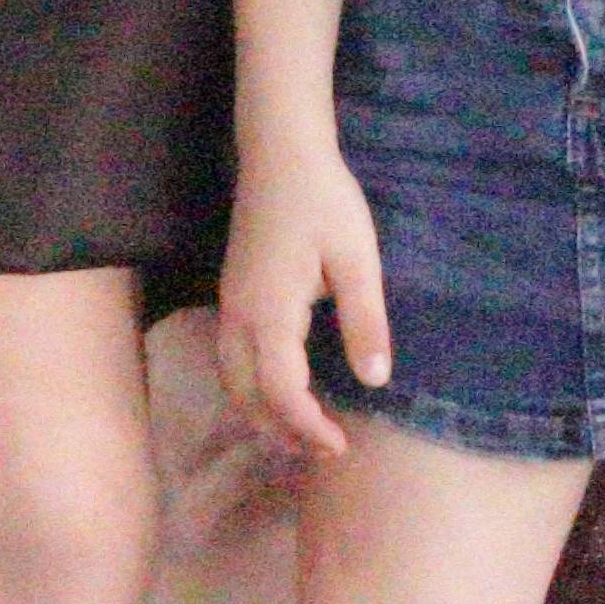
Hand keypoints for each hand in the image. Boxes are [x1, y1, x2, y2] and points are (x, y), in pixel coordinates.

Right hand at [219, 141, 389, 458]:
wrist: (281, 152)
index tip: (341, 447)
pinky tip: (279, 390)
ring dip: (262, 412)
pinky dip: (251, 388)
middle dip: (282, 430)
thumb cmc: (324, 201)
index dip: (308, 427)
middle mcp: (239, 316)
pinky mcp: (232, 294)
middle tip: (324, 450)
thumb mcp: (357, 259)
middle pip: (246, 395)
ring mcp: (230, 304)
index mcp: (270, 313)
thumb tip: (375, 380)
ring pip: (232, 379)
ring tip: (301, 432)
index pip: (281, 392)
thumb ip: (365, 320)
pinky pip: (231, 358)